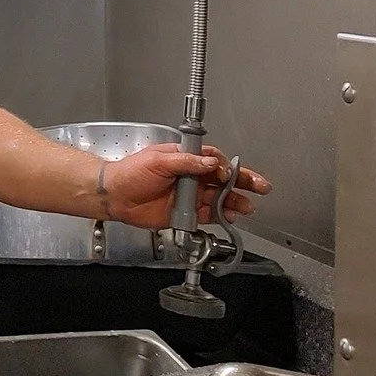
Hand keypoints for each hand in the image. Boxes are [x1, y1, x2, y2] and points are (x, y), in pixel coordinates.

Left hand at [101, 144, 271, 229]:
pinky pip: (209, 214)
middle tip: (260, 186)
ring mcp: (189, 195)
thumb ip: (186, 162)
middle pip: (223, 179)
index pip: (213, 160)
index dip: (224, 166)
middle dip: (243, 181)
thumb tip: (210, 162)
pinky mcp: (185, 212)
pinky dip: (221, 215)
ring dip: (235, 201)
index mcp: (184, 159)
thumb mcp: (157, 161)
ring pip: (219, 197)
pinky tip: (230, 216)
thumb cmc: (129, 173)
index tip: (227, 173)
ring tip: (246, 206)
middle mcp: (191, 176)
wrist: (115, 196)